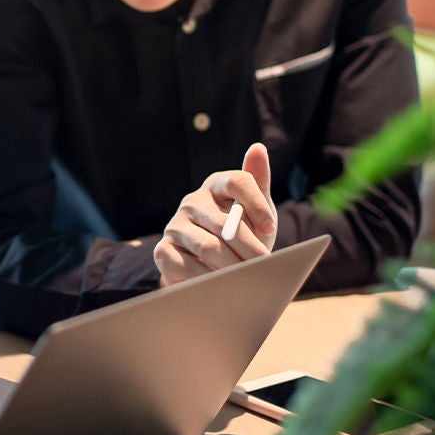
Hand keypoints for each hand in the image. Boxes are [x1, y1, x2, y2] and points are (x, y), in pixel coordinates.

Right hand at [154, 142, 276, 286]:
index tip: (271, 228)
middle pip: (225, 223)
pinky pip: (186, 266)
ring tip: (248, 280)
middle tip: (265, 267)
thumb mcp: (255, 212)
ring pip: (208, 247)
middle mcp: (192, 201)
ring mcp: (175, 226)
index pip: (238, 182)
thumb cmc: (240, 235)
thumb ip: (258, 183)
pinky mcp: (162, 251)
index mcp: (216, 184)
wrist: (213, 269)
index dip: (256, 204)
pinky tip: (221, 287)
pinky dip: (207, 280)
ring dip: (232, 267)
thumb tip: (258, 148)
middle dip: (249, 248)